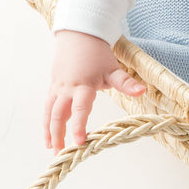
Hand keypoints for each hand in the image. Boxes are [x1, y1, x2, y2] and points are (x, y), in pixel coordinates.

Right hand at [44, 31, 145, 152]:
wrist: (79, 35)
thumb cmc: (97, 54)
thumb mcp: (113, 69)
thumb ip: (126, 83)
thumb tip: (142, 91)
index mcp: (83, 85)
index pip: (80, 108)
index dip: (78, 125)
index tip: (79, 142)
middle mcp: (67, 88)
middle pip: (59, 114)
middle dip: (59, 134)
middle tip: (61, 154)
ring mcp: (58, 87)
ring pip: (49, 111)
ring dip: (49, 130)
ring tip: (51, 148)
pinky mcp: (53, 86)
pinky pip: (47, 105)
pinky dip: (46, 120)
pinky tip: (48, 134)